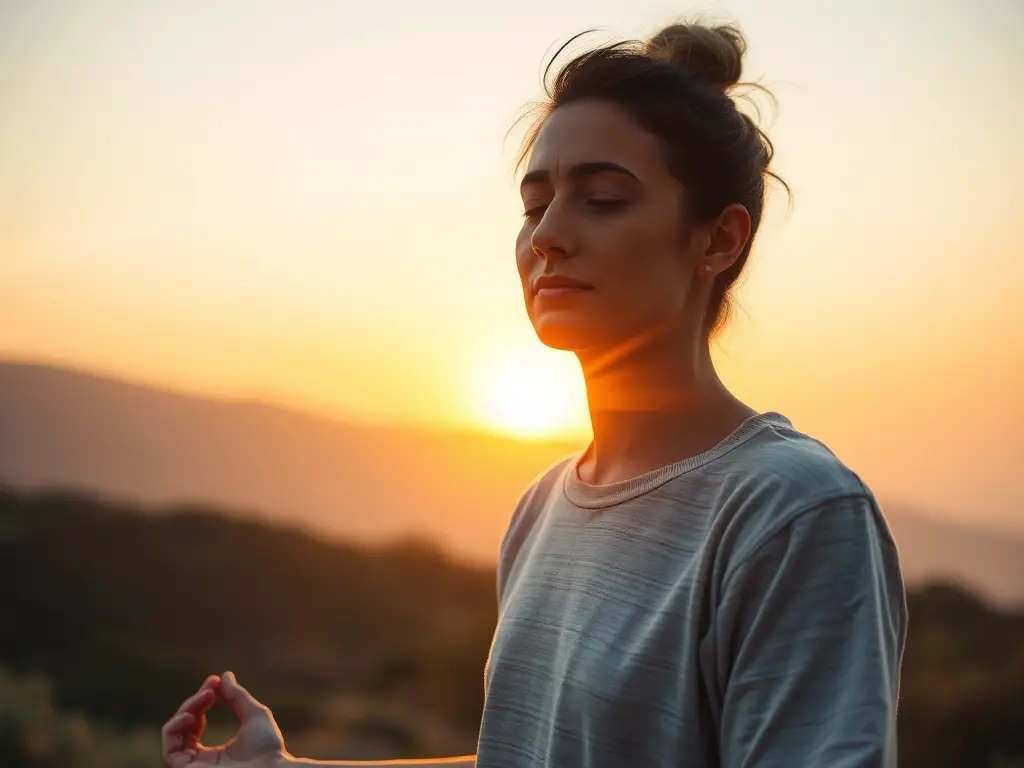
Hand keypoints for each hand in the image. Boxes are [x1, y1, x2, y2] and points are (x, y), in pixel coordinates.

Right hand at [162, 671, 288, 767]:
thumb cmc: (268, 749)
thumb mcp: (255, 715)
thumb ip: (238, 696)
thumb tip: (225, 676)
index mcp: (213, 754)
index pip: (195, 725)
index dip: (201, 700)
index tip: (214, 681)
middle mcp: (199, 763)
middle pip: (182, 729)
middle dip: (194, 703)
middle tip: (211, 689)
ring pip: (173, 735)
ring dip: (185, 711)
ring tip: (204, 698)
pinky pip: (169, 751)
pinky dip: (174, 728)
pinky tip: (191, 715)